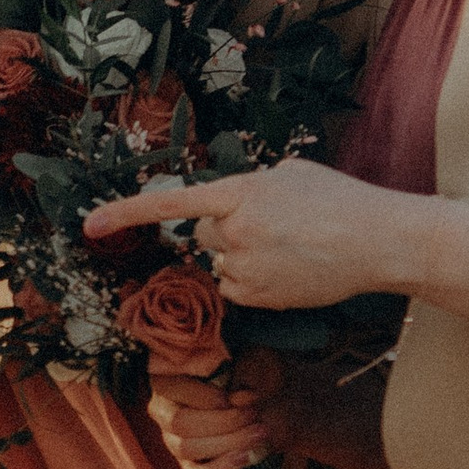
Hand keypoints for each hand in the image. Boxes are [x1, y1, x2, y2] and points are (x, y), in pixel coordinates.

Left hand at [84, 159, 418, 309]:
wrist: (378, 240)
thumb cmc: (341, 200)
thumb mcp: (291, 172)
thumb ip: (250, 184)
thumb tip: (230, 200)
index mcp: (240, 192)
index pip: (171, 203)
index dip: (126, 213)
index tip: (89, 224)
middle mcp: (234, 230)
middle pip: (201, 234)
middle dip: (224, 231)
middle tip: (271, 228)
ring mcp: (244, 266)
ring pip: (219, 264)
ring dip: (241, 257)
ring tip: (289, 249)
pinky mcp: (256, 296)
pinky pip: (234, 289)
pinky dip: (254, 282)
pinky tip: (288, 270)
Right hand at [150, 360, 280, 468]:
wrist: (270, 402)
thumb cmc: (256, 377)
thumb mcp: (256, 366)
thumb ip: (247, 377)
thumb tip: (241, 398)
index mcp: (171, 378)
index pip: (174, 388)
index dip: (209, 396)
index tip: (244, 397)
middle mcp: (164, 410)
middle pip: (179, 422)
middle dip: (223, 422)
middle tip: (255, 416)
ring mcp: (173, 440)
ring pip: (186, 448)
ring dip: (228, 443)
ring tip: (258, 433)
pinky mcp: (189, 466)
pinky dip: (221, 468)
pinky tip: (245, 456)